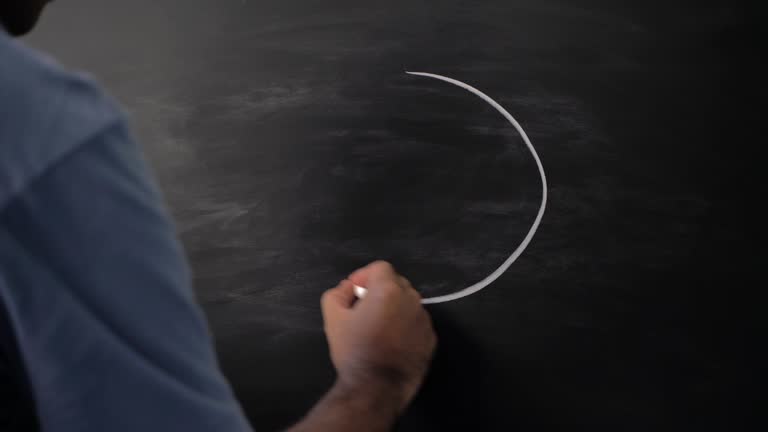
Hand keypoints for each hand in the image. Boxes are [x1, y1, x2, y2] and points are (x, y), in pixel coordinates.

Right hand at [321, 261, 436, 410]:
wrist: (376, 388)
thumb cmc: (353, 350)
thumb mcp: (333, 318)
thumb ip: (337, 293)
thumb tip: (348, 288)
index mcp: (388, 290)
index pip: (380, 268)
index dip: (365, 275)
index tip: (354, 292)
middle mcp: (411, 300)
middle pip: (397, 283)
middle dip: (380, 291)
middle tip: (364, 310)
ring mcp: (424, 320)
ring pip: (408, 303)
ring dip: (394, 308)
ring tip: (379, 329)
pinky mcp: (431, 339)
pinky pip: (417, 323)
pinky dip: (406, 326)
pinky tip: (392, 343)